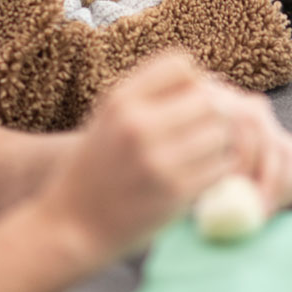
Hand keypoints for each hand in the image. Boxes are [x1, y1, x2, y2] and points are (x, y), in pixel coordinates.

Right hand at [37, 53, 291, 261]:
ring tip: (202, 155)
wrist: (71, 226)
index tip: (187, 102)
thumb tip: (212, 81)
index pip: (181, 64)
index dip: (193, 81)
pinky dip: (218, 170)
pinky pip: (220, 167)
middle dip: (212, 113)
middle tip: (203, 132)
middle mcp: (138, 124)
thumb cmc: (94, 169)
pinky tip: (202, 176)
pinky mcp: (175, 192)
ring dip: (219, 143)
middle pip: (208, 98)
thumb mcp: (107, 119)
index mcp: (120, 99)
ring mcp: (158, 159)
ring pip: (220, 132)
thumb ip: (148, 96)